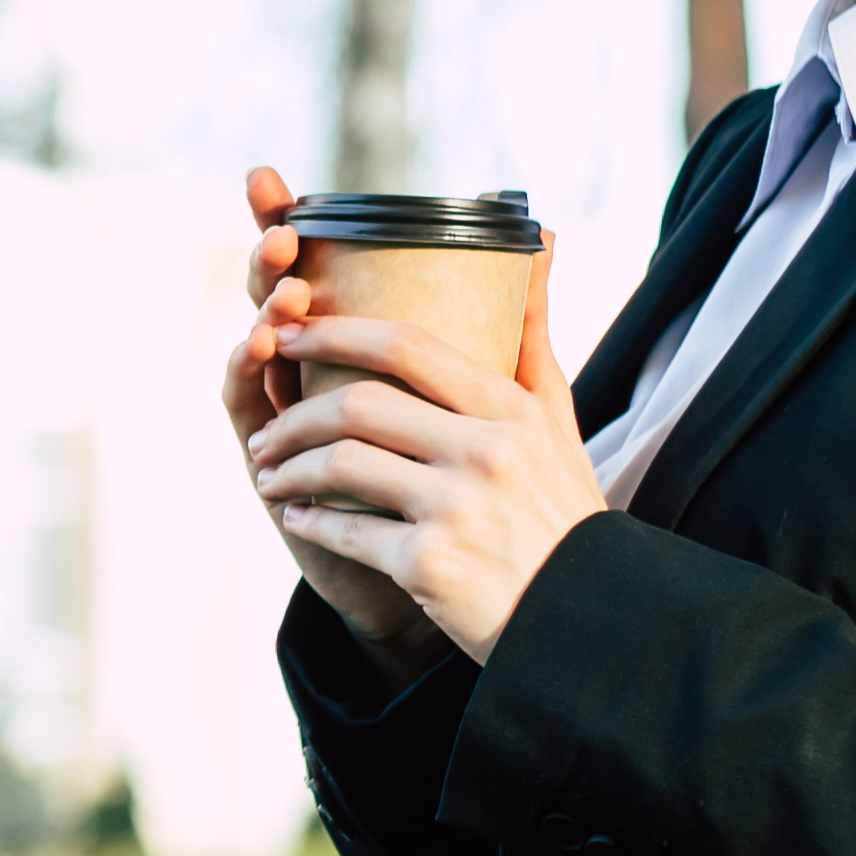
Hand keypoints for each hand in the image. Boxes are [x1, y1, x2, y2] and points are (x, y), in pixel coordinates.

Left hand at [235, 165, 609, 670]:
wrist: (588, 617)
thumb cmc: (562, 511)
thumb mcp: (557, 419)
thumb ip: (530, 333)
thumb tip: (536, 238)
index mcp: (510, 408)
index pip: (407, 345)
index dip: (334, 332)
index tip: (286, 332)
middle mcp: (486, 450)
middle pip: (359, 403)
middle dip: (295, 411)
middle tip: (267, 422)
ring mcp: (457, 507)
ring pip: (341, 464)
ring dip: (290, 467)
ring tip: (270, 471)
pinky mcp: (431, 565)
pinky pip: (346, 529)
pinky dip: (310, 521)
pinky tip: (297, 517)